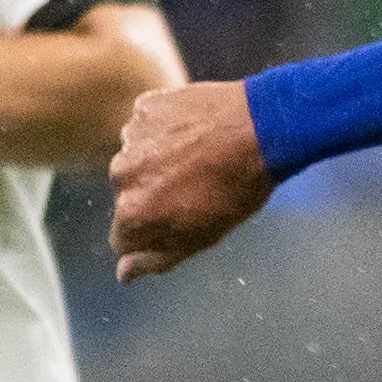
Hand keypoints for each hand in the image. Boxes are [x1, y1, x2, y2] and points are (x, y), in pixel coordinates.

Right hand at [109, 78, 272, 278]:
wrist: (260, 129)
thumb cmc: (236, 190)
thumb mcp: (201, 236)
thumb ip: (156, 257)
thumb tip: (123, 273)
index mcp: (132, 214)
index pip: (123, 238)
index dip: (152, 233)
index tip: (178, 221)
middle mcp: (121, 175)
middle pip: (128, 195)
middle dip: (153, 195)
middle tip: (194, 186)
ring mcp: (130, 138)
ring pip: (136, 159)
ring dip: (157, 160)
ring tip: (198, 156)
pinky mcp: (144, 108)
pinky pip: (146, 126)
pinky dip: (164, 130)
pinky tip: (195, 132)